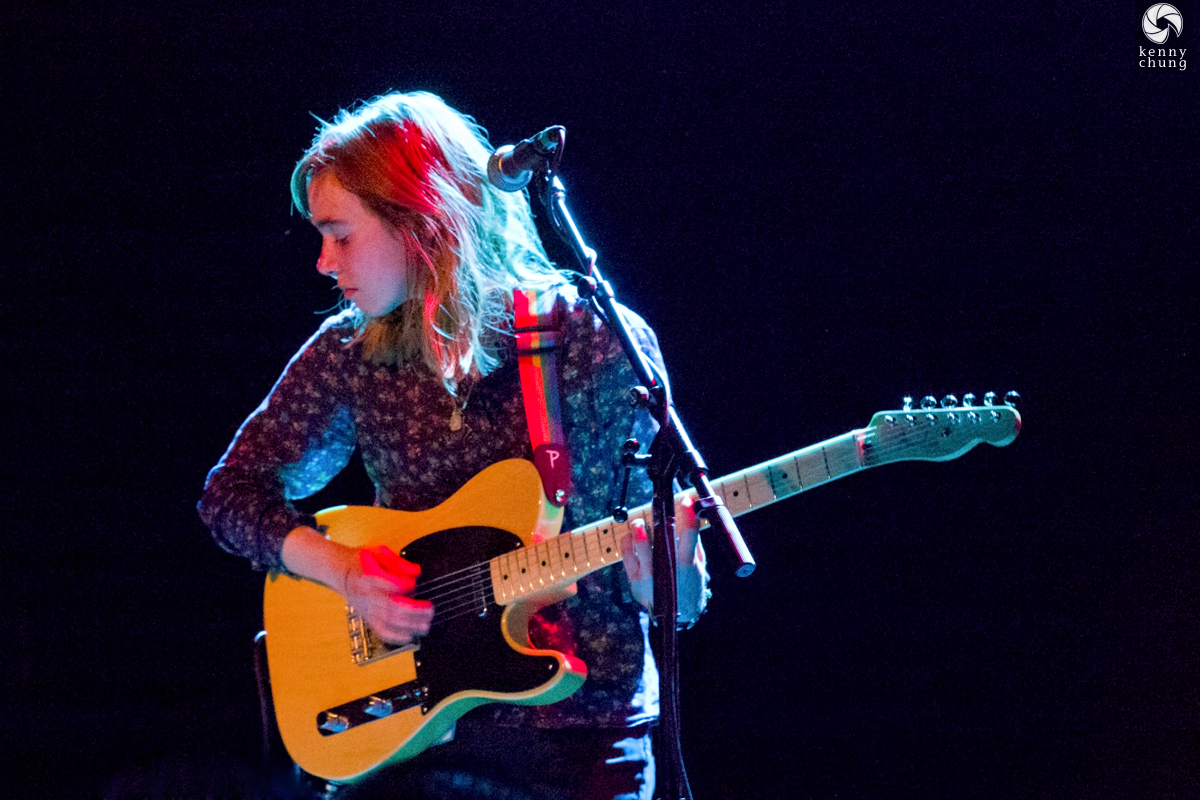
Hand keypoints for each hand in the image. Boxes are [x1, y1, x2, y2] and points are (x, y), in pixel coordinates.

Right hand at [342, 545, 433, 645]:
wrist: (340, 572)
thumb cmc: (361, 561)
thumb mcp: (378, 552)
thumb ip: (398, 562)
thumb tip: (416, 572)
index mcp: (368, 577)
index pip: (386, 585)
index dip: (402, 586)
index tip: (414, 583)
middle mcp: (367, 596)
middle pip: (391, 607)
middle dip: (413, 611)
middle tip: (430, 610)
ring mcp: (367, 609)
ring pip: (388, 621)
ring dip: (409, 625)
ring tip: (425, 625)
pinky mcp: (367, 617)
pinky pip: (381, 631)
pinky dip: (396, 636)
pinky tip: (410, 637)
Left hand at [619, 496, 701, 613]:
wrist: (677, 614)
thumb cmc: (690, 584)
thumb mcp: (699, 564)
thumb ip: (693, 542)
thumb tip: (692, 515)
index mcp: (686, 563)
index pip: (688, 534)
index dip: (687, 515)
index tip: (685, 499)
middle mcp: (666, 570)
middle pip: (659, 540)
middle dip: (657, 522)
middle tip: (656, 508)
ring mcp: (648, 576)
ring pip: (638, 548)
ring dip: (637, 532)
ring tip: (638, 524)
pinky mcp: (634, 580)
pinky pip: (626, 555)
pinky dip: (627, 542)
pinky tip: (630, 535)